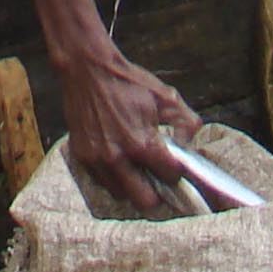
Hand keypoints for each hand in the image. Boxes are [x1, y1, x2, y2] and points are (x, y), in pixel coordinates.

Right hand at [58, 38, 201, 211]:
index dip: (176, 170)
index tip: (173, 164)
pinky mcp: (81, 157)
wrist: (87, 69)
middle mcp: (118, 157)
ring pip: (122, 195)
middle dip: (156, 192)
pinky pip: (102, 182)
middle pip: (145, 202)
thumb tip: (190, 144)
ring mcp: (97, 160)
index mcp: (141, 143)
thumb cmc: (128, 82)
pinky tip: (118, 160)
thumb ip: (186, 122)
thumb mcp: (165, 96)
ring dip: (132, 186)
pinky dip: (112, 177)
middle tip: (157, 178)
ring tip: (136, 169)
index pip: (170, 177)